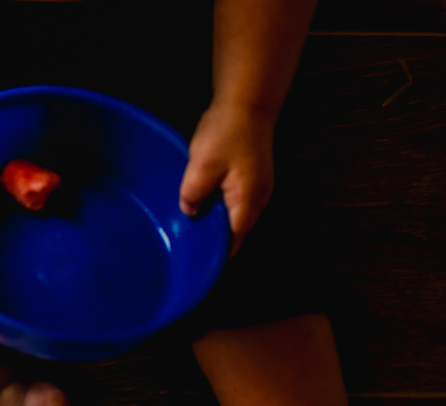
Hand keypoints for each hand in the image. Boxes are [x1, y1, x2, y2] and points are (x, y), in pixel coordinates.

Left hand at [179, 104, 275, 256]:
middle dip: (213, 240)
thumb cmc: (226, 133)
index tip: (195, 263)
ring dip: (215, 222)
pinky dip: (219, 208)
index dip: (215, 254)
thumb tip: (189, 212)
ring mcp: (258, 190)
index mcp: (248, 202)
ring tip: (190, 227)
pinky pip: (235, 203)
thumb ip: (192, 195)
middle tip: (186, 245)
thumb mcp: (201, 166)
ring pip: (234, 217)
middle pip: (235, 232)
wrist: (246, 103)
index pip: (233, 241)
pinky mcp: (252, 180)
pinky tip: (201, 204)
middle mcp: (259, 200)